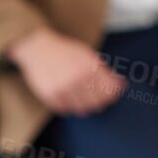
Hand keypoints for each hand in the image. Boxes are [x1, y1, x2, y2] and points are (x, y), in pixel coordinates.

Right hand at [5, 25, 126, 115]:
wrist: (37, 48)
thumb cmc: (63, 50)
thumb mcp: (86, 54)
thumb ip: (103, 70)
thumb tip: (120, 84)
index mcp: (88, 67)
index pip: (108, 90)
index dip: (113, 94)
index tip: (112, 94)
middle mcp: (76, 79)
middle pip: (97, 102)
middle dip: (100, 101)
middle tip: (97, 96)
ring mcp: (63, 89)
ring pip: (82, 109)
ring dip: (85, 105)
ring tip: (81, 95)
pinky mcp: (50, 96)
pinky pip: (66, 110)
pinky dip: (70, 106)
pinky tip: (68, 96)